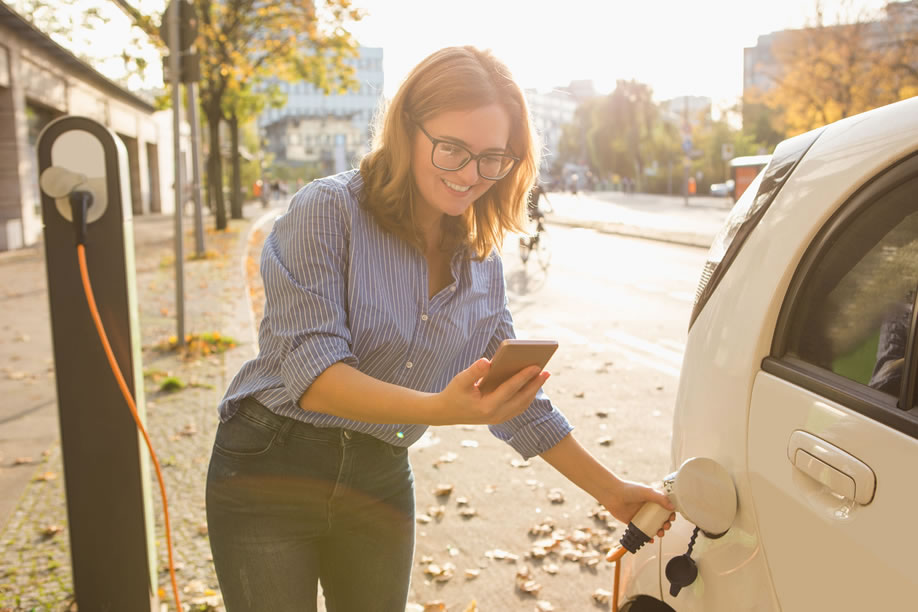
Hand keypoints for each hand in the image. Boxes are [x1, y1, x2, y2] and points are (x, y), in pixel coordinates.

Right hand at [432, 358, 548, 425]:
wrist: (445, 413)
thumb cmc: (453, 393)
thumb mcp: (460, 380)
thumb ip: (474, 371)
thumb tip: (488, 361)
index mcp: (487, 407)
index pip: (510, 390)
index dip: (523, 377)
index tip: (536, 366)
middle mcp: (495, 415)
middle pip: (521, 399)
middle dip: (535, 385)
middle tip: (547, 371)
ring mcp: (498, 418)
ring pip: (522, 405)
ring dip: (533, 391)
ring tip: (543, 376)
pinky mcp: (499, 418)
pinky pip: (518, 407)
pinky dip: (526, 396)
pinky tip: (532, 385)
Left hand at [600, 480, 675, 538]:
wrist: (613, 495)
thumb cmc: (629, 489)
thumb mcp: (647, 492)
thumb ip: (660, 498)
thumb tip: (672, 507)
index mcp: (652, 499)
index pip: (665, 508)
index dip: (670, 514)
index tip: (672, 517)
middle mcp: (647, 508)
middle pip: (661, 519)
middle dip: (666, 524)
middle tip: (666, 526)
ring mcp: (641, 516)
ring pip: (653, 527)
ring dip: (659, 532)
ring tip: (660, 533)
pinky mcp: (633, 522)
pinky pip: (642, 532)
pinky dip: (647, 537)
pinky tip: (650, 540)